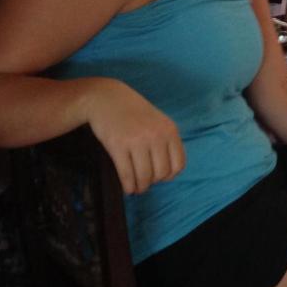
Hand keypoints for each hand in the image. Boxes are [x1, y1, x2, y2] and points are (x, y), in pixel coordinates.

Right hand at [85, 79, 184, 193]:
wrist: (108, 99)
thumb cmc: (134, 112)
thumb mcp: (158, 122)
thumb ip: (166, 142)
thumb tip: (169, 173)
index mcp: (170, 130)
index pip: (178, 164)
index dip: (170, 175)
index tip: (161, 177)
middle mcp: (156, 136)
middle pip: (161, 173)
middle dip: (153, 182)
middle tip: (145, 182)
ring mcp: (137, 141)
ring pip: (144, 176)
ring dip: (140, 187)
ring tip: (136, 188)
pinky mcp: (118, 146)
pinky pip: (127, 174)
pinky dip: (128, 186)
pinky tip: (127, 188)